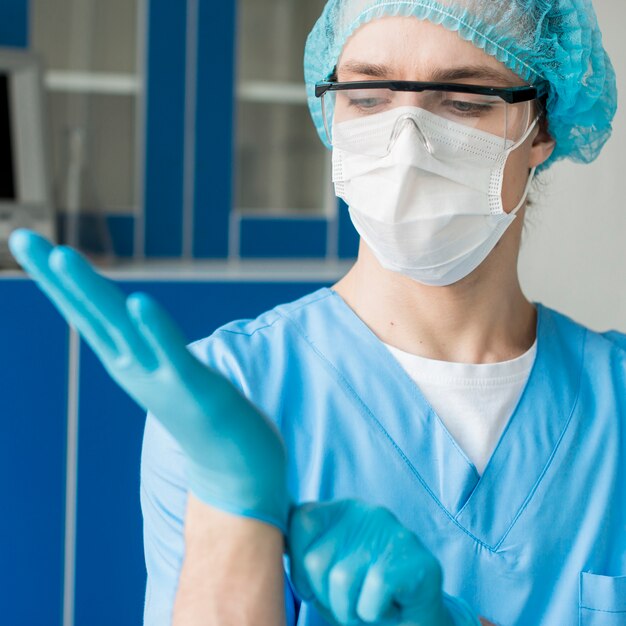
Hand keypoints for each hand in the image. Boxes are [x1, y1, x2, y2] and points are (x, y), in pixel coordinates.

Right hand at [9, 230, 289, 530]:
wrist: (236, 471)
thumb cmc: (202, 412)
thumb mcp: (166, 372)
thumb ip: (150, 350)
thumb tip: (137, 321)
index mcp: (127, 360)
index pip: (87, 313)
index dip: (57, 279)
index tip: (26, 241)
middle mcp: (134, 368)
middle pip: (92, 316)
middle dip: (58, 278)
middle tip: (22, 236)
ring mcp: (161, 380)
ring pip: (122, 331)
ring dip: (93, 294)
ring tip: (64, 255)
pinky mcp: (197, 390)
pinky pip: (171, 356)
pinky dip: (155, 330)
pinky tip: (140, 302)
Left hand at [288, 500, 480, 624]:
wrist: (417, 622)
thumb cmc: (363, 597)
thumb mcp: (326, 572)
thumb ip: (303, 552)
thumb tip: (268, 538)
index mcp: (343, 510)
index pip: (299, 519)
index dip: (299, 566)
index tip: (317, 587)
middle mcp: (368, 511)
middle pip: (316, 558)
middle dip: (326, 596)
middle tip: (352, 601)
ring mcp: (394, 532)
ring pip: (342, 580)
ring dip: (350, 610)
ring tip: (370, 606)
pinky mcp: (415, 561)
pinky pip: (371, 597)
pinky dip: (374, 615)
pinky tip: (390, 608)